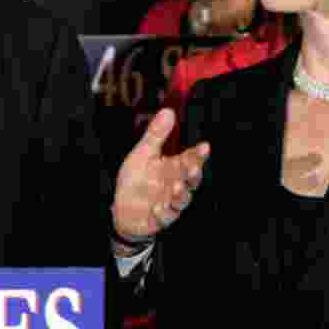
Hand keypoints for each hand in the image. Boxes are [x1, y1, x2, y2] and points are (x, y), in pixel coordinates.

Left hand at [113, 108, 208, 243]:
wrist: (123, 208)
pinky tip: (157, 208)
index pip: (190, 158)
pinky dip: (163, 213)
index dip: (198, 154)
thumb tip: (168, 110)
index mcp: (173, 167)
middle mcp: (176, 184)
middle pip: (190, 179)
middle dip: (193, 173)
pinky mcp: (161, 218)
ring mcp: (170, 202)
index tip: (205, 146)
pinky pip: (165, 217)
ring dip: (180, 194)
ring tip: (175, 187)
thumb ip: (156, 135)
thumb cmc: (136, 179)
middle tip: (193, 167)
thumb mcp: (142, 154)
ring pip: (182, 199)